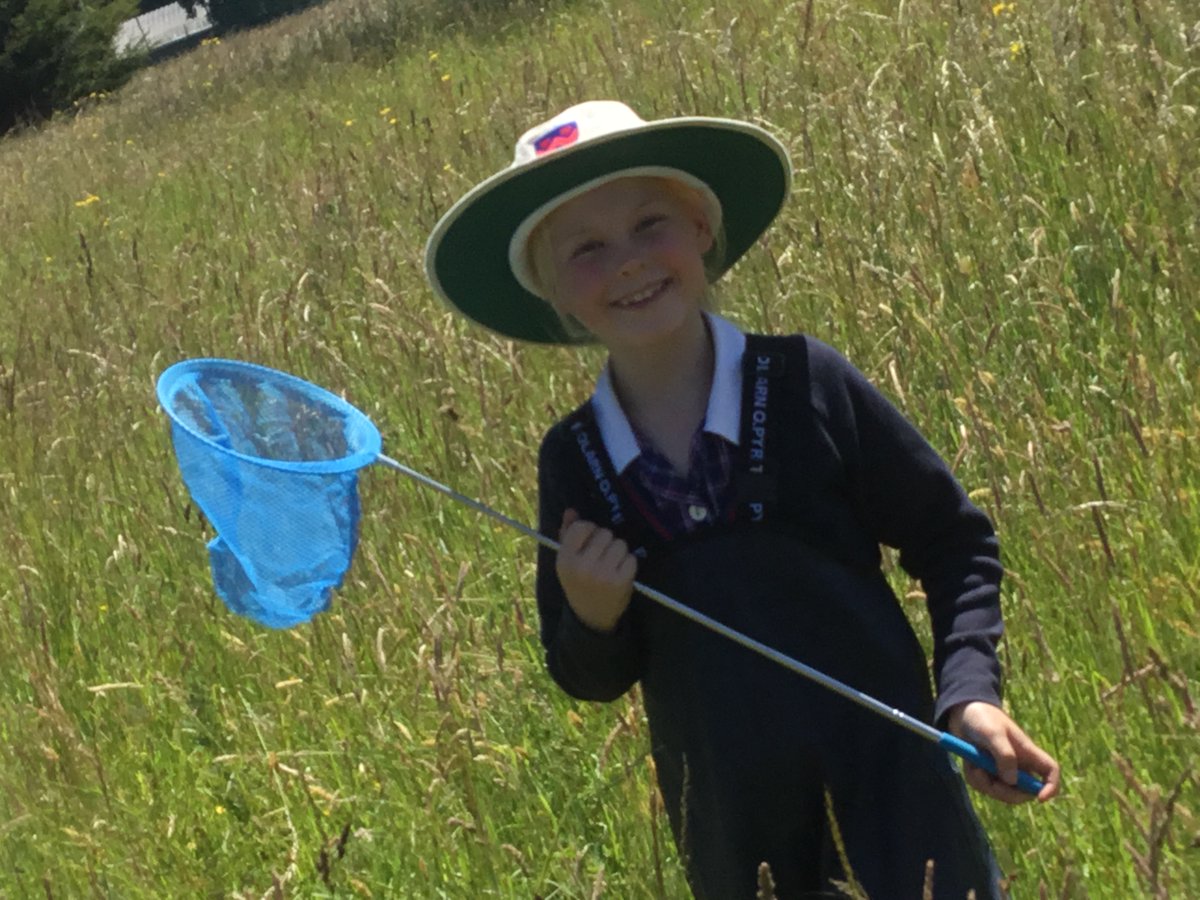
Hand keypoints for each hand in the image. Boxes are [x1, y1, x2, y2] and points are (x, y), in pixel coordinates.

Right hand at [556, 509, 636, 632]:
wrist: (591, 617)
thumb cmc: (578, 583)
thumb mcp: (567, 561)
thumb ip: (567, 534)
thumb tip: (571, 510)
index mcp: (565, 559)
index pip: (582, 527)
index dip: (590, 530)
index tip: (590, 541)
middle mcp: (582, 566)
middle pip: (604, 533)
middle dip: (606, 542)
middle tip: (601, 557)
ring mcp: (603, 574)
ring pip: (620, 544)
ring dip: (618, 552)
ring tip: (611, 565)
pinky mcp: (621, 582)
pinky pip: (631, 558)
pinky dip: (628, 564)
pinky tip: (620, 574)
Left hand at [947, 701, 1061, 803]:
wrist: (961, 712)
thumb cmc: (982, 717)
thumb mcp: (992, 733)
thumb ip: (1004, 755)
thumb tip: (1012, 781)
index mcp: (1027, 752)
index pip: (1050, 771)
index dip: (1051, 787)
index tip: (1040, 799)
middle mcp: (1018, 764)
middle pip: (1024, 792)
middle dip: (1007, 793)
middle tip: (992, 785)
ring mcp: (1002, 769)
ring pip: (1001, 792)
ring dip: (986, 785)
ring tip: (975, 768)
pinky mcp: (987, 772)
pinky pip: (984, 786)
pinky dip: (975, 779)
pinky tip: (969, 765)